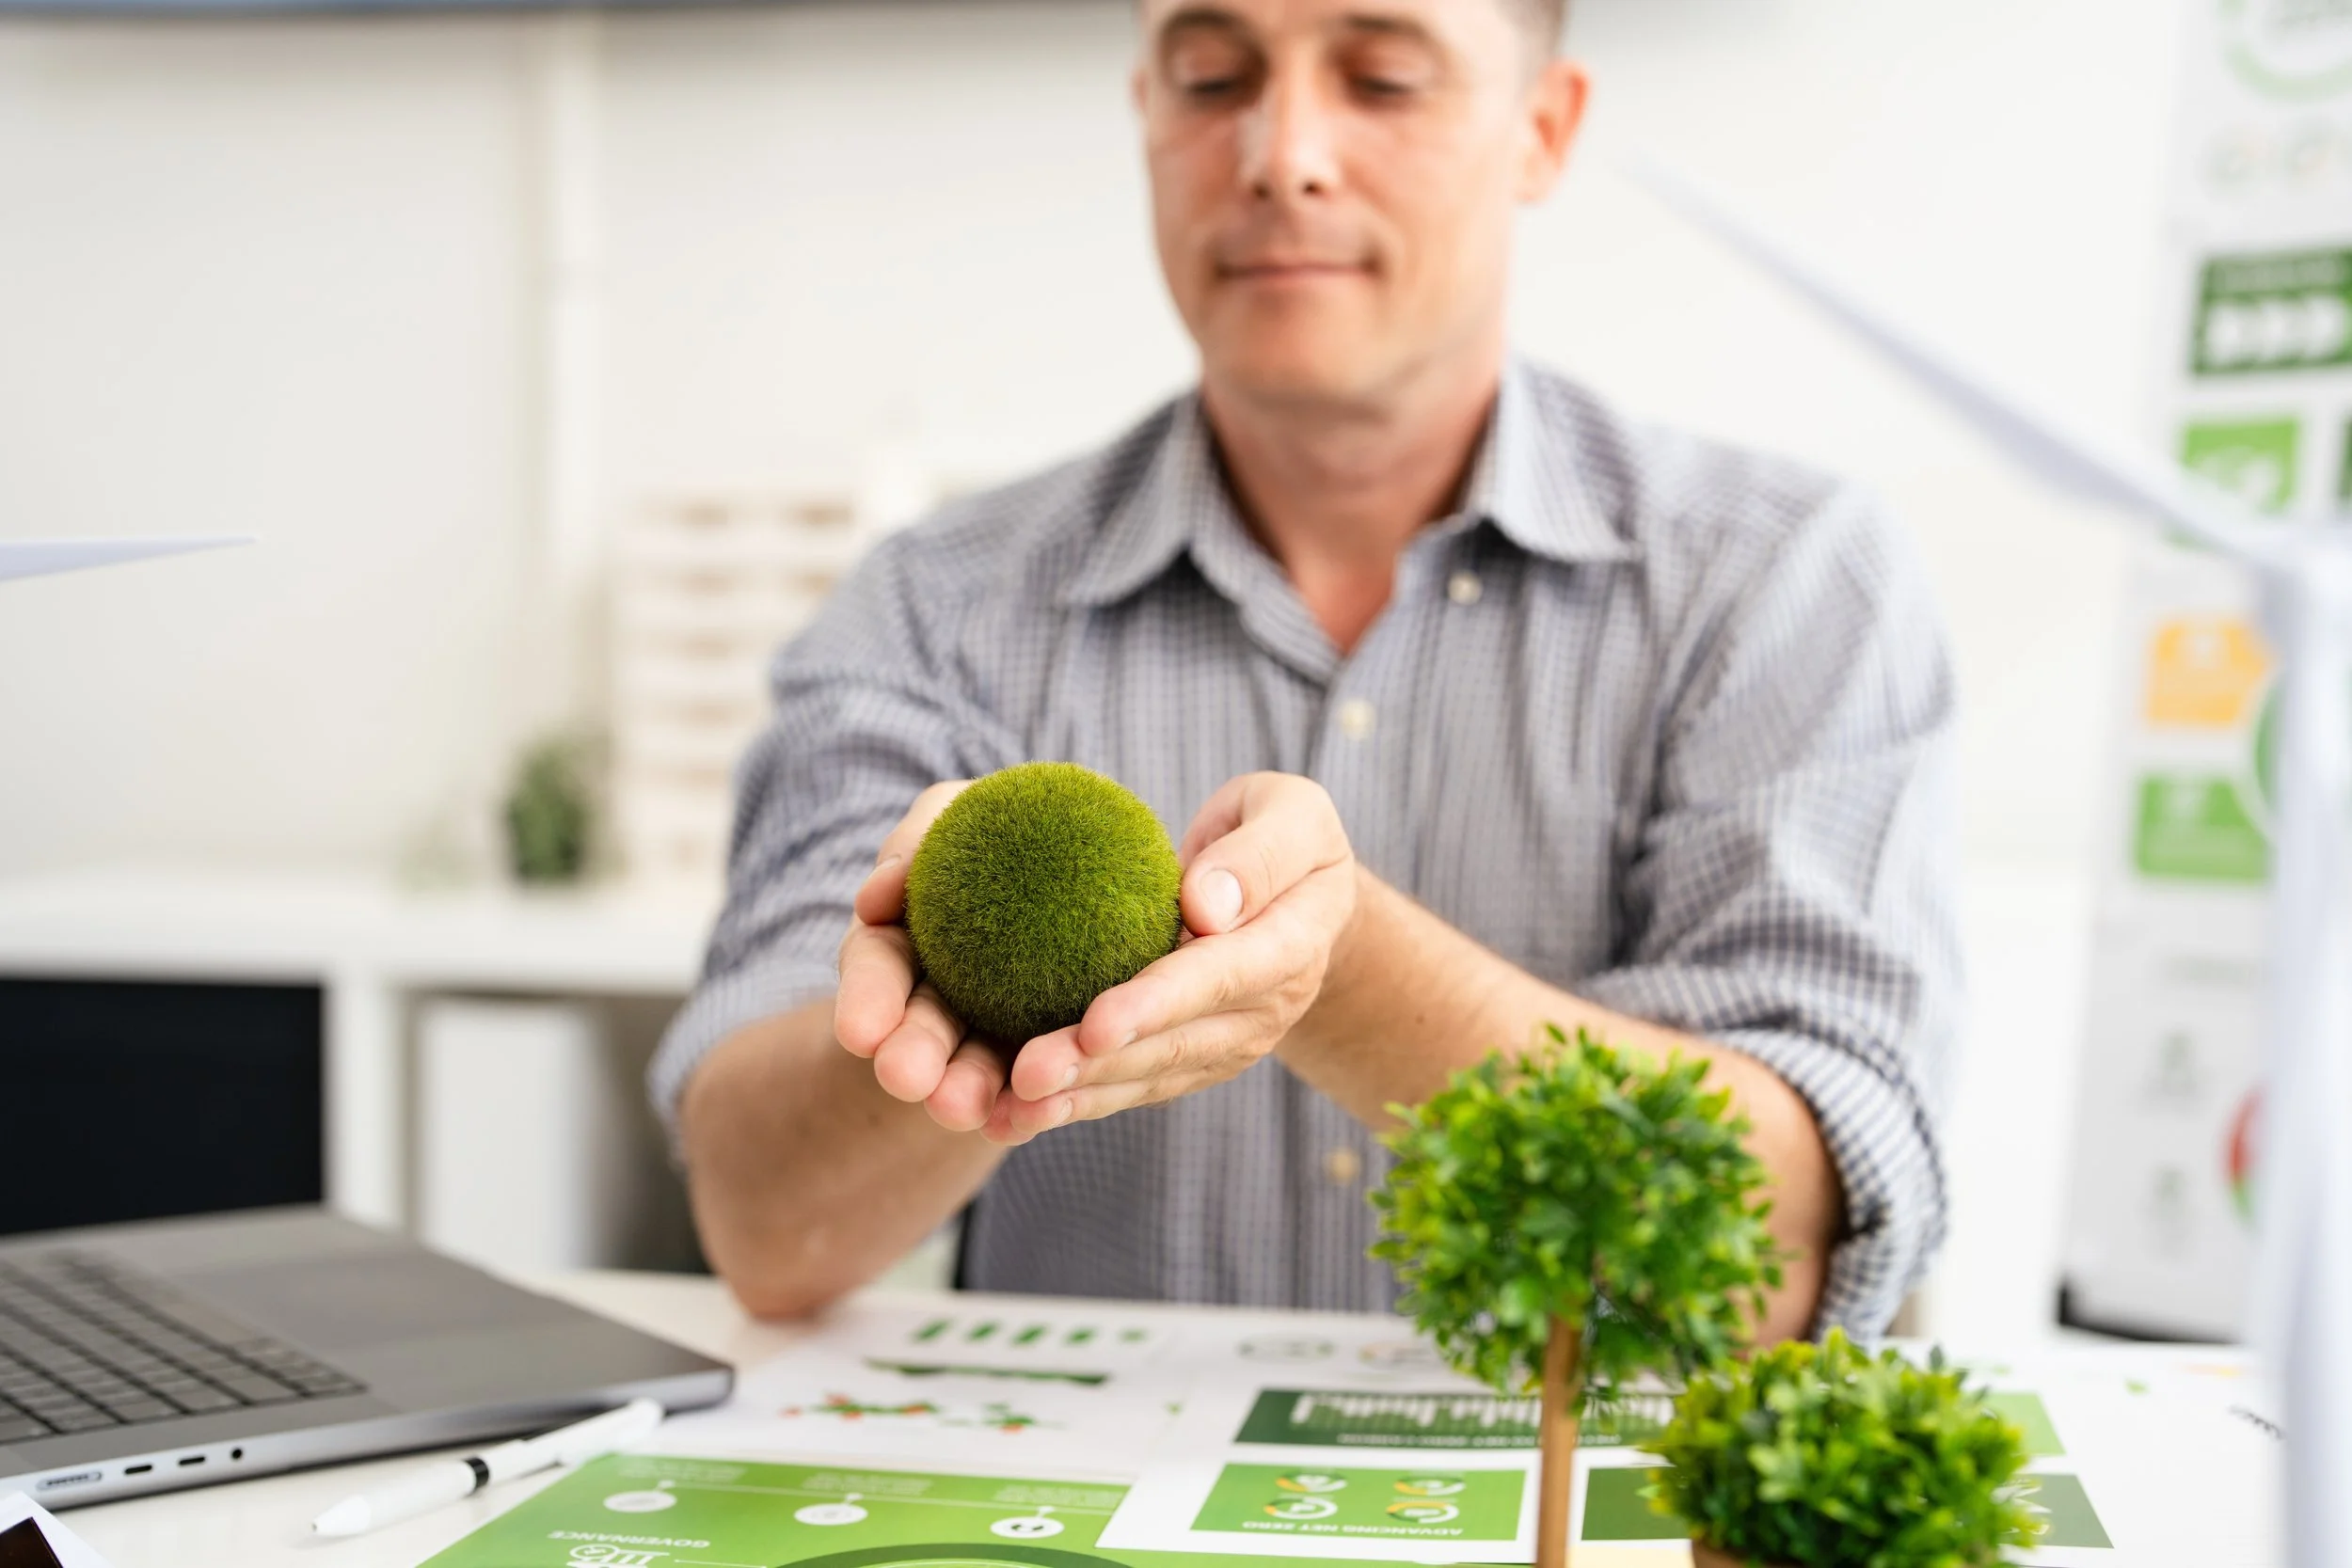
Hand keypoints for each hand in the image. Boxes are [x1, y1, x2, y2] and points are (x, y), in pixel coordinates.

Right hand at [833, 780, 1012, 1132]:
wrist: (1077, 871)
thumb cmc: (1000, 826)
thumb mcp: (950, 816)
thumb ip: (919, 838)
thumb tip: (880, 893)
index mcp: (902, 940)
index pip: (876, 966)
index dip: (865, 997)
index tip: (859, 1030)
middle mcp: (940, 996)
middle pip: (922, 1029)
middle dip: (911, 1054)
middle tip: (906, 1077)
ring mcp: (992, 1032)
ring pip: (975, 1065)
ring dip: (963, 1088)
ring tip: (961, 1109)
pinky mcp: (1045, 1056)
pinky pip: (1034, 1085)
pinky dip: (1022, 1105)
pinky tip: (1017, 1121)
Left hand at [988, 771, 1357, 1142]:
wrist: (1307, 897)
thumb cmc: (1284, 832)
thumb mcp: (1290, 813)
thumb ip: (1259, 854)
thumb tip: (1206, 908)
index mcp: (1290, 942)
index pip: (1220, 974)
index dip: (1158, 1002)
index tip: (1095, 1023)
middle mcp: (1263, 1008)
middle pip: (1174, 1042)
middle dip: (1099, 1065)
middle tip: (1028, 1077)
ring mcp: (1229, 1042)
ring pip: (1148, 1077)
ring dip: (1078, 1098)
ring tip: (1008, 1113)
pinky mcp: (1195, 1058)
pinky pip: (1134, 1085)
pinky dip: (1076, 1103)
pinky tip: (1013, 1117)